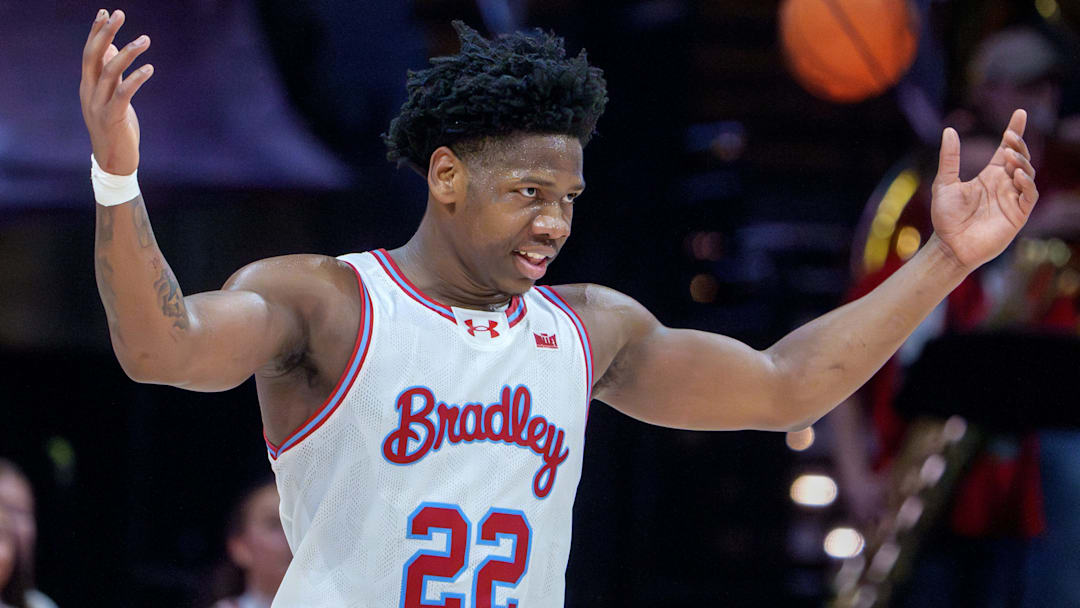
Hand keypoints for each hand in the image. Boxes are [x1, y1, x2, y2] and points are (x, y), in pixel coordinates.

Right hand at [79, 9, 153, 175]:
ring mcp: (98, 105)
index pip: (89, 53)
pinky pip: (123, 92)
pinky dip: (136, 78)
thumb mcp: (111, 97)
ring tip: (145, 39)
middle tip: (119, 14)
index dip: (96, 32)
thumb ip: (111, 74)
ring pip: (109, 71)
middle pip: (93, 56)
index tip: (105, 12)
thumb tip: (112, 49)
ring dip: (127, 52)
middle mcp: (89, 92)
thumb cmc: (115, 127)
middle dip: (105, 33)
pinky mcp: (113, 117)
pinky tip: (149, 68)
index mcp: (88, 86)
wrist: (113, 161)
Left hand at [930, 109, 1039, 270]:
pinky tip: (1016, 174)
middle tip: (1010, 135)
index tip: (1020, 113)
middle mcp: (1004, 185)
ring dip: (1021, 162)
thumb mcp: (945, 183)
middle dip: (1018, 145)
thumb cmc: (946, 218)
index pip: (1006, 149)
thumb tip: (949, 130)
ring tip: (1009, 154)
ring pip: (1028, 174)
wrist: (949, 246)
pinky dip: (1026, 183)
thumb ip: (949, 158)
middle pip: (1020, 158)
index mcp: (990, 176)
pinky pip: (1029, 195)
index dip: (1015, 131)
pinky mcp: (1018, 214)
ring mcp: (1013, 199)